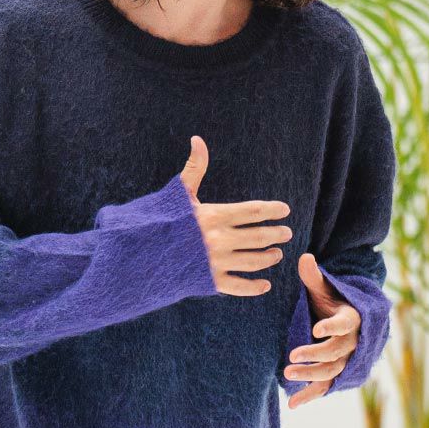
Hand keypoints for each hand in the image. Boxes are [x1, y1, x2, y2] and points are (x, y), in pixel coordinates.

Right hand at [179, 135, 290, 296]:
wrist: (142, 253)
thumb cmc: (163, 220)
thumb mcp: (179, 193)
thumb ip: (195, 168)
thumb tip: (198, 139)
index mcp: (213, 215)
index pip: (252, 211)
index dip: (272, 209)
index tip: (284, 210)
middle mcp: (218, 239)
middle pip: (258, 236)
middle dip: (276, 234)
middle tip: (286, 233)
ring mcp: (215, 262)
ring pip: (252, 261)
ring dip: (268, 258)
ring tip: (277, 254)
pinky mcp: (209, 282)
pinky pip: (238, 286)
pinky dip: (254, 287)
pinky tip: (265, 285)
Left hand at [285, 251, 360, 407]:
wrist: (344, 320)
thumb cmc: (331, 301)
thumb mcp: (323, 289)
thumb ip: (313, 277)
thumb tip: (304, 256)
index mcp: (351, 319)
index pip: (344, 324)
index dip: (332, 327)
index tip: (318, 328)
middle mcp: (351, 342)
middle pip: (335, 352)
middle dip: (314, 355)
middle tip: (291, 357)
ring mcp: (345, 360)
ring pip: (330, 371)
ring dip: (310, 376)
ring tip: (287, 374)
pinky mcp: (336, 373)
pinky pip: (325, 387)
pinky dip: (309, 396)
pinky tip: (292, 405)